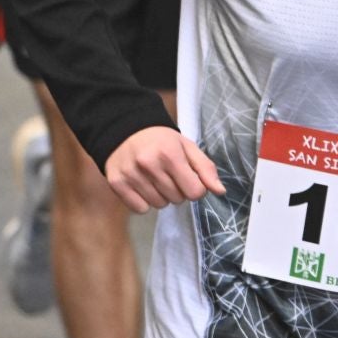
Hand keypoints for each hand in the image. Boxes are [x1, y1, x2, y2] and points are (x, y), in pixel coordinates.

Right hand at [104, 125, 224, 213]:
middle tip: (167, 174)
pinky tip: (141, 186)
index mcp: (169, 154)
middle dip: (177, 190)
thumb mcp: (186, 146)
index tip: (186, 176)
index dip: (194, 186)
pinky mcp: (116, 183)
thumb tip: (220, 191)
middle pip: (177, 200)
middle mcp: (148, 164)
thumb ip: (206, 168)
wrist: (123, 129)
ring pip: (159, 205)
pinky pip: (140, 208)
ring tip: (153, 179)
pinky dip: (143, 202)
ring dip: (160, 196)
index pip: (195, 192)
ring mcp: (130, 174)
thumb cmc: (159, 139)